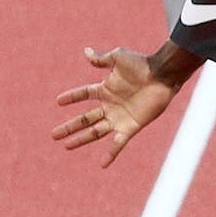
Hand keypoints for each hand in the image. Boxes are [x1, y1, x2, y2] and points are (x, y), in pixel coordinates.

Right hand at [53, 47, 177, 165]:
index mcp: (105, 89)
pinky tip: (102, 164)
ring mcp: (119, 118)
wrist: (162, 76)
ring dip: (81, 140)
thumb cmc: (142, 65)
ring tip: (66, 146)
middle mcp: (110, 106)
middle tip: (53, 135)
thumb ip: (101, 59)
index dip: (72, 97)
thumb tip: (86, 52)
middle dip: (69, 127)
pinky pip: (118, 143)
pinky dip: (111, 154)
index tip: (58, 101)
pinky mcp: (130, 127)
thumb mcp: (118, 58)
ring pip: (95, 132)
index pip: (84, 94)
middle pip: (85, 119)